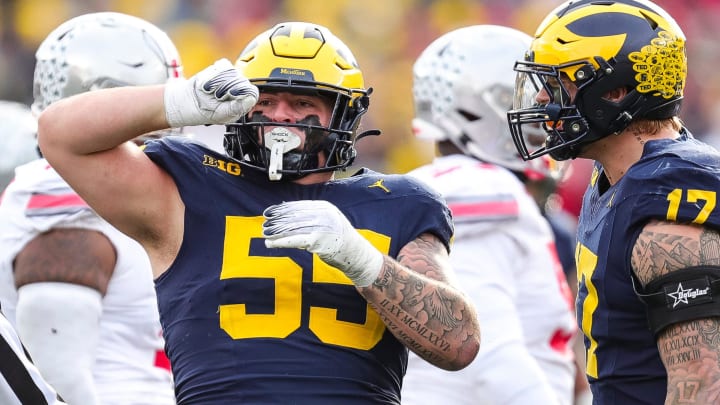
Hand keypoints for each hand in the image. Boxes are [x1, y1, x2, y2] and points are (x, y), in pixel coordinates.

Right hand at [163, 58, 258, 126]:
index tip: (228, 95)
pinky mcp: (221, 69)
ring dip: (217, 81)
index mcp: (241, 104)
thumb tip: (251, 99)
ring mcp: (230, 78)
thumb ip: (236, 107)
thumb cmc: (201, 111)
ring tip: (210, 90)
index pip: (251, 92)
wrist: (183, 101)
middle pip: (241, 81)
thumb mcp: (219, 114)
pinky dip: (213, 72)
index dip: (240, 92)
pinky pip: (223, 65)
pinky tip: (208, 82)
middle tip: (214, 96)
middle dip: (225, 88)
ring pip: (232, 72)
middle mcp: (238, 90)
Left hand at [263, 200, 383, 286]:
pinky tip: (271, 243)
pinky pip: (294, 240)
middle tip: (264, 225)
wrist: (356, 254)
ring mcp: (321, 227)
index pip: (297, 206)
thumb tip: (287, 213)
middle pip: (293, 217)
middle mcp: (322, 214)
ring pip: (291, 229)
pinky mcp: (318, 241)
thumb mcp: (329, 220)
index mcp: (324, 207)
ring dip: (275, 232)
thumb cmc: (340, 239)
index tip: (269, 212)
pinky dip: (280, 242)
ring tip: (265, 234)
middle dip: (276, 221)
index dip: (281, 209)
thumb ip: (312, 216)